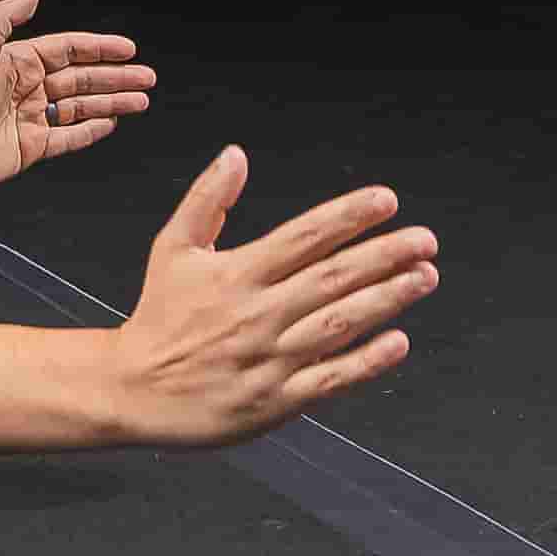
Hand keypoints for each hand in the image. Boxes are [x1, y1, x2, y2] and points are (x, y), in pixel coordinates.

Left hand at [0, 0, 155, 191]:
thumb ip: (5, 17)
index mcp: (19, 63)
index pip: (69, 50)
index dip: (99, 48)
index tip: (126, 48)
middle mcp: (28, 88)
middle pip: (83, 78)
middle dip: (116, 76)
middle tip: (145, 76)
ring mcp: (32, 117)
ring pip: (82, 106)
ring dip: (112, 102)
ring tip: (140, 100)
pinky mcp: (33, 146)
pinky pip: (70, 137)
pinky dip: (91, 130)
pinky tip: (110, 123)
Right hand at [113, 148, 433, 447]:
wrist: (131, 390)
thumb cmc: (158, 317)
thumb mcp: (172, 249)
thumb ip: (207, 200)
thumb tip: (235, 155)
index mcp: (234, 274)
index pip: (302, 237)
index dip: (348, 217)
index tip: (386, 201)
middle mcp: (256, 314)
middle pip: (333, 278)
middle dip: (385, 255)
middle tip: (425, 239)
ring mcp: (269, 359)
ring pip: (340, 324)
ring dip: (387, 299)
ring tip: (424, 277)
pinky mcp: (276, 400)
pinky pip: (331, 378)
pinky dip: (367, 361)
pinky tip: (398, 341)